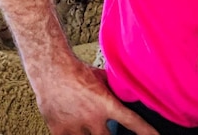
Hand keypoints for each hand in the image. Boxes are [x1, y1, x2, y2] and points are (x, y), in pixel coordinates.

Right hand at [32, 60, 157, 134]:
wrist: (51, 69)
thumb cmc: (76, 71)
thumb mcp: (101, 78)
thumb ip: (113, 89)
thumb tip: (126, 91)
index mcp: (106, 104)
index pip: (133, 122)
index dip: (146, 132)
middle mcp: (93, 118)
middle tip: (110, 129)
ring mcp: (75, 126)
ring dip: (92, 134)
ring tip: (89, 122)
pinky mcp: (60, 129)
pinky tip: (74, 126)